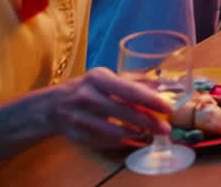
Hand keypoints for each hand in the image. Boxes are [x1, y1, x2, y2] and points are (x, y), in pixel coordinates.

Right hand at [46, 67, 172, 147]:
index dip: (151, 100)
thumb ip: (131, 83)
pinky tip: (130, 138)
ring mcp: (80, 117)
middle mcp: (87, 96)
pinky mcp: (76, 135)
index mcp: (98, 78)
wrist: (52, 105)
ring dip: (135, 134)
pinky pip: (104, 142)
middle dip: (148, 122)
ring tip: (149, 133)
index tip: (168, 108)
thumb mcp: (105, 79)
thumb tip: (160, 86)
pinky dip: (120, 142)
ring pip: (114, 131)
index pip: (129, 90)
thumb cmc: (87, 89)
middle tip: (165, 129)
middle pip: (124, 113)